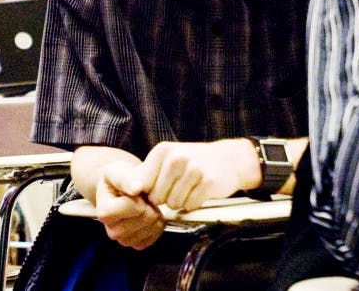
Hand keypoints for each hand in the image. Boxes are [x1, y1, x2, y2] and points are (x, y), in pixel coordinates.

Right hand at [94, 162, 165, 249]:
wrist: (118, 189)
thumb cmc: (117, 178)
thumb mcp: (116, 172)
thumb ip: (125, 179)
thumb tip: (136, 188)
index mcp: (104, 213)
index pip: (136, 207)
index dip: (140, 196)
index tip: (134, 191)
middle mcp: (112, 231)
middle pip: (146, 218)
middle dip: (148, 205)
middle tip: (140, 198)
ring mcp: (125, 240)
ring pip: (153, 227)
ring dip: (154, 213)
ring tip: (142, 204)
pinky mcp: (137, 245)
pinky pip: (156, 235)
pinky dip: (157, 224)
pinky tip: (146, 214)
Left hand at [123, 139, 259, 211]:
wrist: (229, 159)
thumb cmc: (192, 162)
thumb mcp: (167, 160)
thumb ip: (146, 174)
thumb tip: (128, 189)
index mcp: (162, 151)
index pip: (141, 184)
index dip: (149, 192)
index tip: (159, 187)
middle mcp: (176, 158)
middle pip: (157, 197)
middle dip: (166, 198)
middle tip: (179, 187)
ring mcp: (193, 169)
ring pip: (173, 204)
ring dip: (181, 202)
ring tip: (190, 188)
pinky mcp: (208, 183)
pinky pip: (190, 206)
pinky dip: (194, 204)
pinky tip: (200, 192)